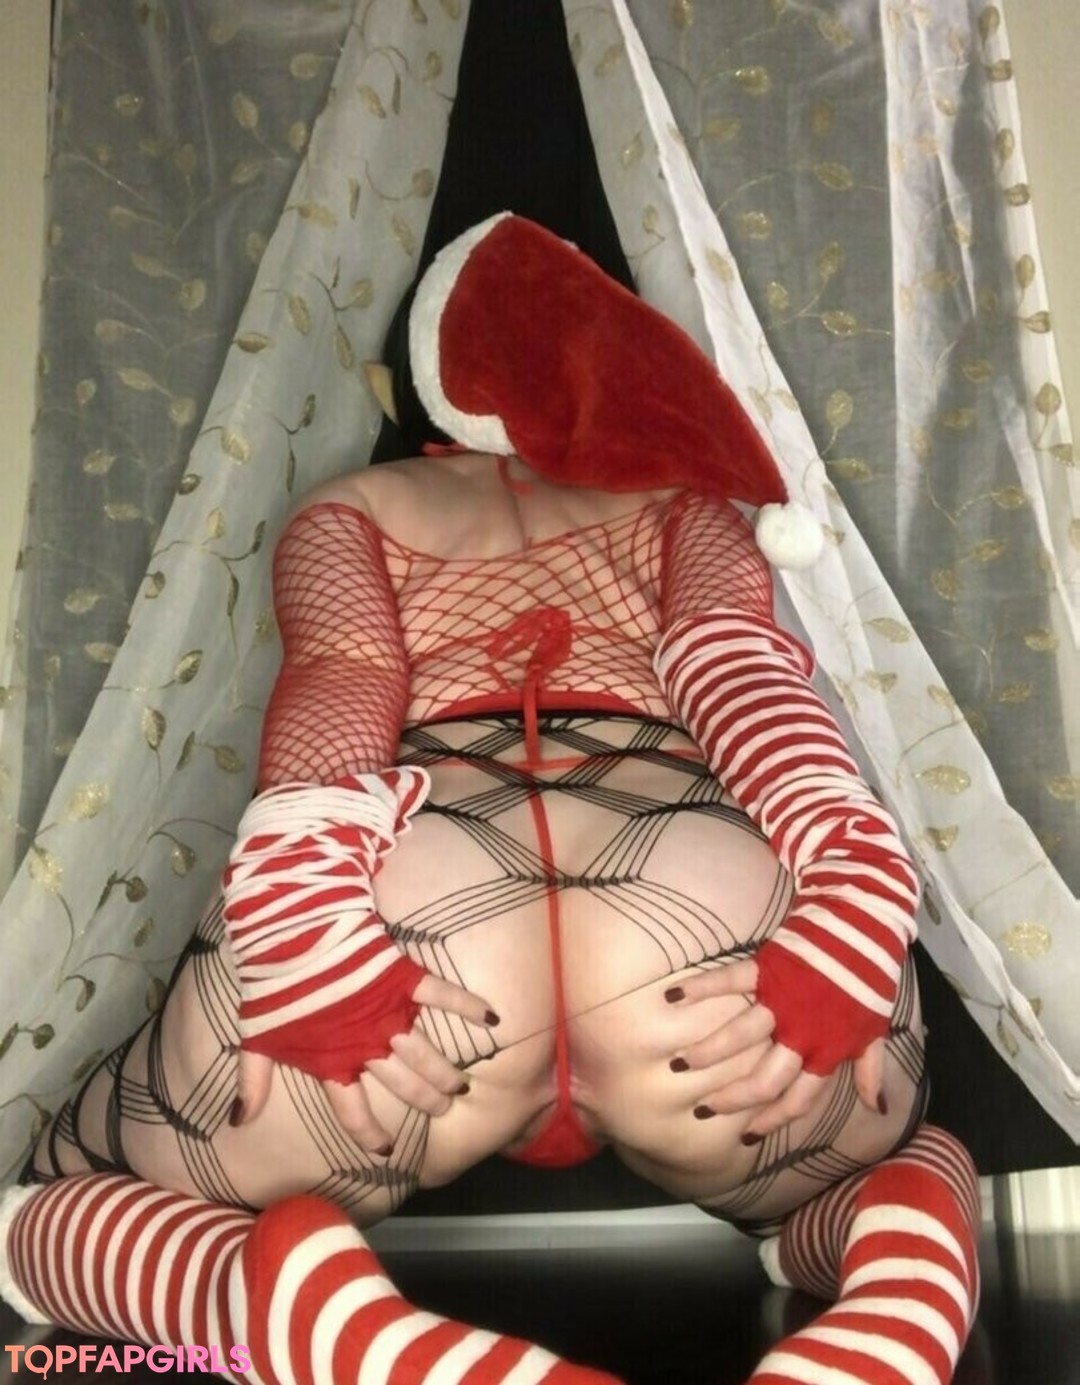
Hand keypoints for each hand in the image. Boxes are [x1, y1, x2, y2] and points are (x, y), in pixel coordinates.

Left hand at [231, 972, 498, 1154]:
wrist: (293, 937)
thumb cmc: (274, 989)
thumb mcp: (255, 1041)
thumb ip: (251, 1083)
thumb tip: (237, 1123)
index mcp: (334, 1063)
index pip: (353, 1112)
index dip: (369, 1134)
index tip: (384, 1151)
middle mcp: (368, 1046)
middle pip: (403, 1085)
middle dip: (426, 1102)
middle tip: (443, 1110)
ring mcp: (389, 1014)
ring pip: (425, 1054)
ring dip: (445, 1074)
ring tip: (460, 1088)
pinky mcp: (404, 981)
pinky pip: (442, 996)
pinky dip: (468, 1006)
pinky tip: (492, 1019)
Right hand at [667, 960, 886, 1140]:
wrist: (864, 927)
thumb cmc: (870, 982)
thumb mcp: (875, 1031)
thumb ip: (870, 1070)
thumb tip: (875, 1108)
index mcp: (827, 1052)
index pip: (797, 1099)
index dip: (772, 1120)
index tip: (747, 1135)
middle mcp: (801, 1034)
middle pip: (762, 1079)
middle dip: (732, 1098)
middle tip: (705, 1107)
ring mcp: (780, 1001)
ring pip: (738, 1037)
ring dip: (708, 1053)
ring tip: (681, 1065)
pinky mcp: (766, 968)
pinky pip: (728, 982)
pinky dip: (700, 989)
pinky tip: (674, 998)